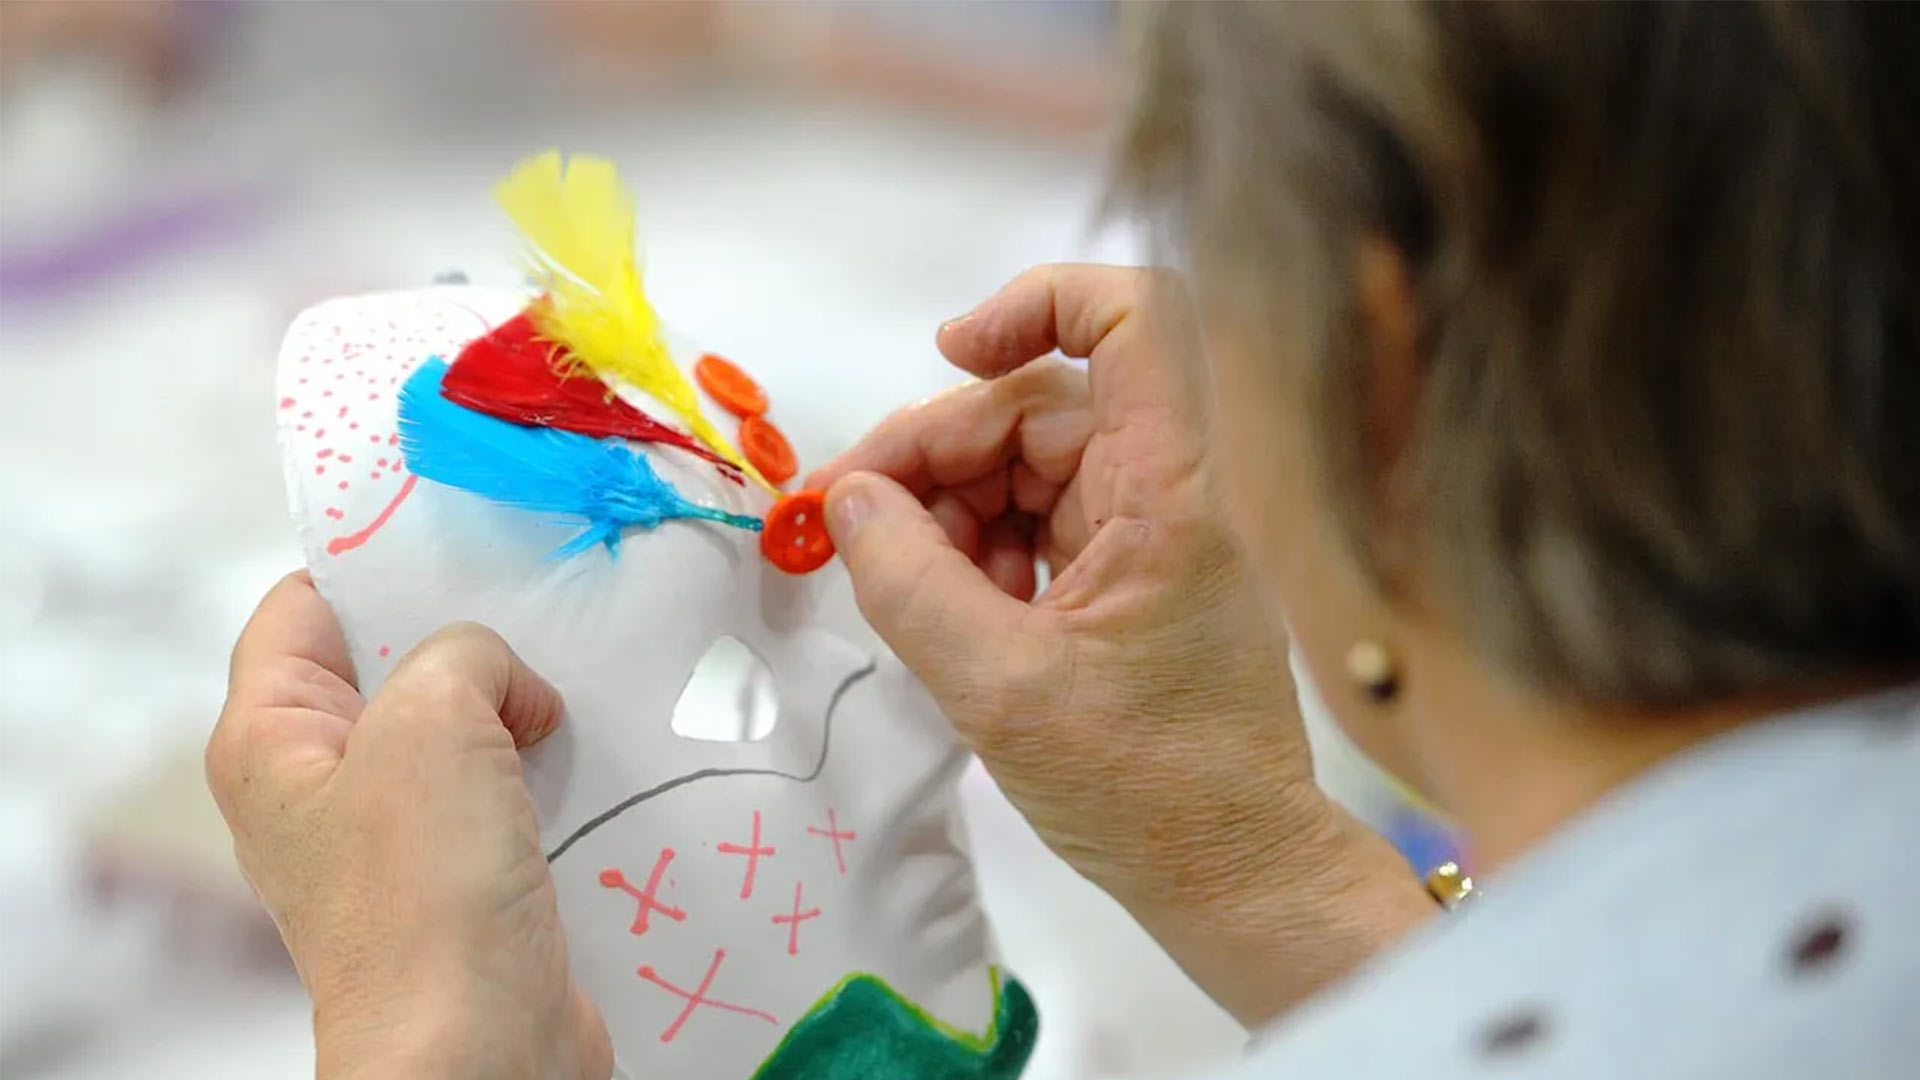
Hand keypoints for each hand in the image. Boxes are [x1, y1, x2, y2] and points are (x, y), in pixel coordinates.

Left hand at [206, 573, 610, 1079]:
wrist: (481, 1048)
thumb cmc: (427, 893)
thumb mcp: (435, 720)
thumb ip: (463, 653)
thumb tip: (505, 683)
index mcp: (271, 739)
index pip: (303, 608)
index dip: (373, 564)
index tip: (462, 534)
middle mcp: (320, 784)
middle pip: (391, 665)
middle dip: (467, 634)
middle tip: (543, 601)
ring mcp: (390, 835)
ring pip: (456, 729)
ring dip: (517, 705)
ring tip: (578, 677)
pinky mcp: (458, 876)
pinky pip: (498, 790)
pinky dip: (542, 766)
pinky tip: (592, 751)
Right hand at [810, 265, 1430, 1025]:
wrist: (1235, 878)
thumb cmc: (1149, 791)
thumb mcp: (1000, 690)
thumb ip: (910, 585)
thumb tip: (847, 503)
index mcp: (1167, 493)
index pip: (1137, 318)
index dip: (1039, 302)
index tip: (950, 357)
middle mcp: (1166, 494)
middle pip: (1042, 404)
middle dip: (936, 449)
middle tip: (850, 520)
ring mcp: (1149, 538)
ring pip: (1029, 468)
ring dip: (948, 508)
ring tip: (898, 582)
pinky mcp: (1130, 584)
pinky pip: (1039, 528)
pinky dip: (979, 553)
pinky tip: (946, 610)